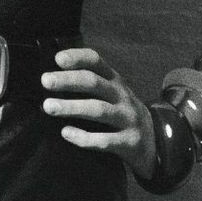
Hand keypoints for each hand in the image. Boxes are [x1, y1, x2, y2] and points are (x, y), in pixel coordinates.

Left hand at [39, 47, 156, 181]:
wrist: (156, 142)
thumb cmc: (122, 114)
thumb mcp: (112, 94)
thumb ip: (90, 84)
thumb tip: (52, 78)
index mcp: (115, 81)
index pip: (97, 62)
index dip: (78, 58)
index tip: (58, 59)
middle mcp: (122, 96)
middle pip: (94, 83)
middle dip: (69, 80)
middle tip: (45, 81)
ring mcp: (128, 119)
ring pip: (98, 110)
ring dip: (72, 107)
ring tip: (48, 107)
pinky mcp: (129, 142)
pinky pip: (105, 140)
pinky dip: (84, 137)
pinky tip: (66, 133)